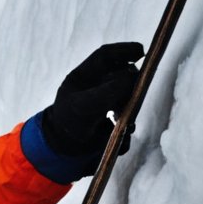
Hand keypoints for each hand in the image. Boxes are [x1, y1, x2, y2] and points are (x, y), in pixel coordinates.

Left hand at [43, 42, 143, 159]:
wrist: (60, 153)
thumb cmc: (67, 125)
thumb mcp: (86, 104)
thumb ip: (109, 90)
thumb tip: (133, 78)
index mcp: (83, 78)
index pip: (105, 57)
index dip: (124, 50)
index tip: (142, 51)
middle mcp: (94, 90)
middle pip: (120, 77)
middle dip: (130, 84)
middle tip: (137, 91)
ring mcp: (102, 108)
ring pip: (126, 100)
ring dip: (130, 108)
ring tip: (124, 118)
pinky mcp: (109, 127)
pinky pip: (126, 124)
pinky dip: (127, 130)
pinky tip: (122, 133)